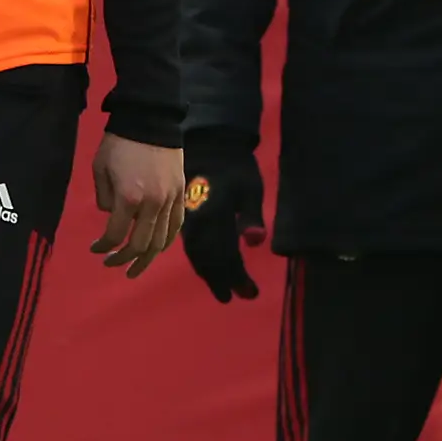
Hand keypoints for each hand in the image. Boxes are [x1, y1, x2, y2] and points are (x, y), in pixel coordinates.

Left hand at [89, 134, 184, 278]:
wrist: (150, 120)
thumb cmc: (119, 143)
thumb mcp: (99, 168)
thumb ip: (103, 197)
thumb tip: (111, 215)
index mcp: (128, 198)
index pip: (115, 235)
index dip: (103, 247)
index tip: (95, 249)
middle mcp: (151, 205)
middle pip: (140, 245)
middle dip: (123, 259)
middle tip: (111, 264)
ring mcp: (169, 201)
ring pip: (161, 241)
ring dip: (147, 259)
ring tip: (134, 269)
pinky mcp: (180, 195)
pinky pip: (175, 227)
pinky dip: (166, 242)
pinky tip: (156, 250)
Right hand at [179, 134, 266, 302]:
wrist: (210, 143)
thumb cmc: (236, 166)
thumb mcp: (250, 187)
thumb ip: (252, 216)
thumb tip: (257, 242)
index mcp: (216, 217)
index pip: (226, 255)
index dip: (237, 277)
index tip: (250, 293)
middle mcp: (198, 223)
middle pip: (209, 260)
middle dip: (222, 280)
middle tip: (234, 297)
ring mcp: (188, 221)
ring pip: (197, 255)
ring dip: (209, 274)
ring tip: (222, 290)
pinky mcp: (184, 217)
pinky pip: (190, 246)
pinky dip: (200, 261)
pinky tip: (207, 267)